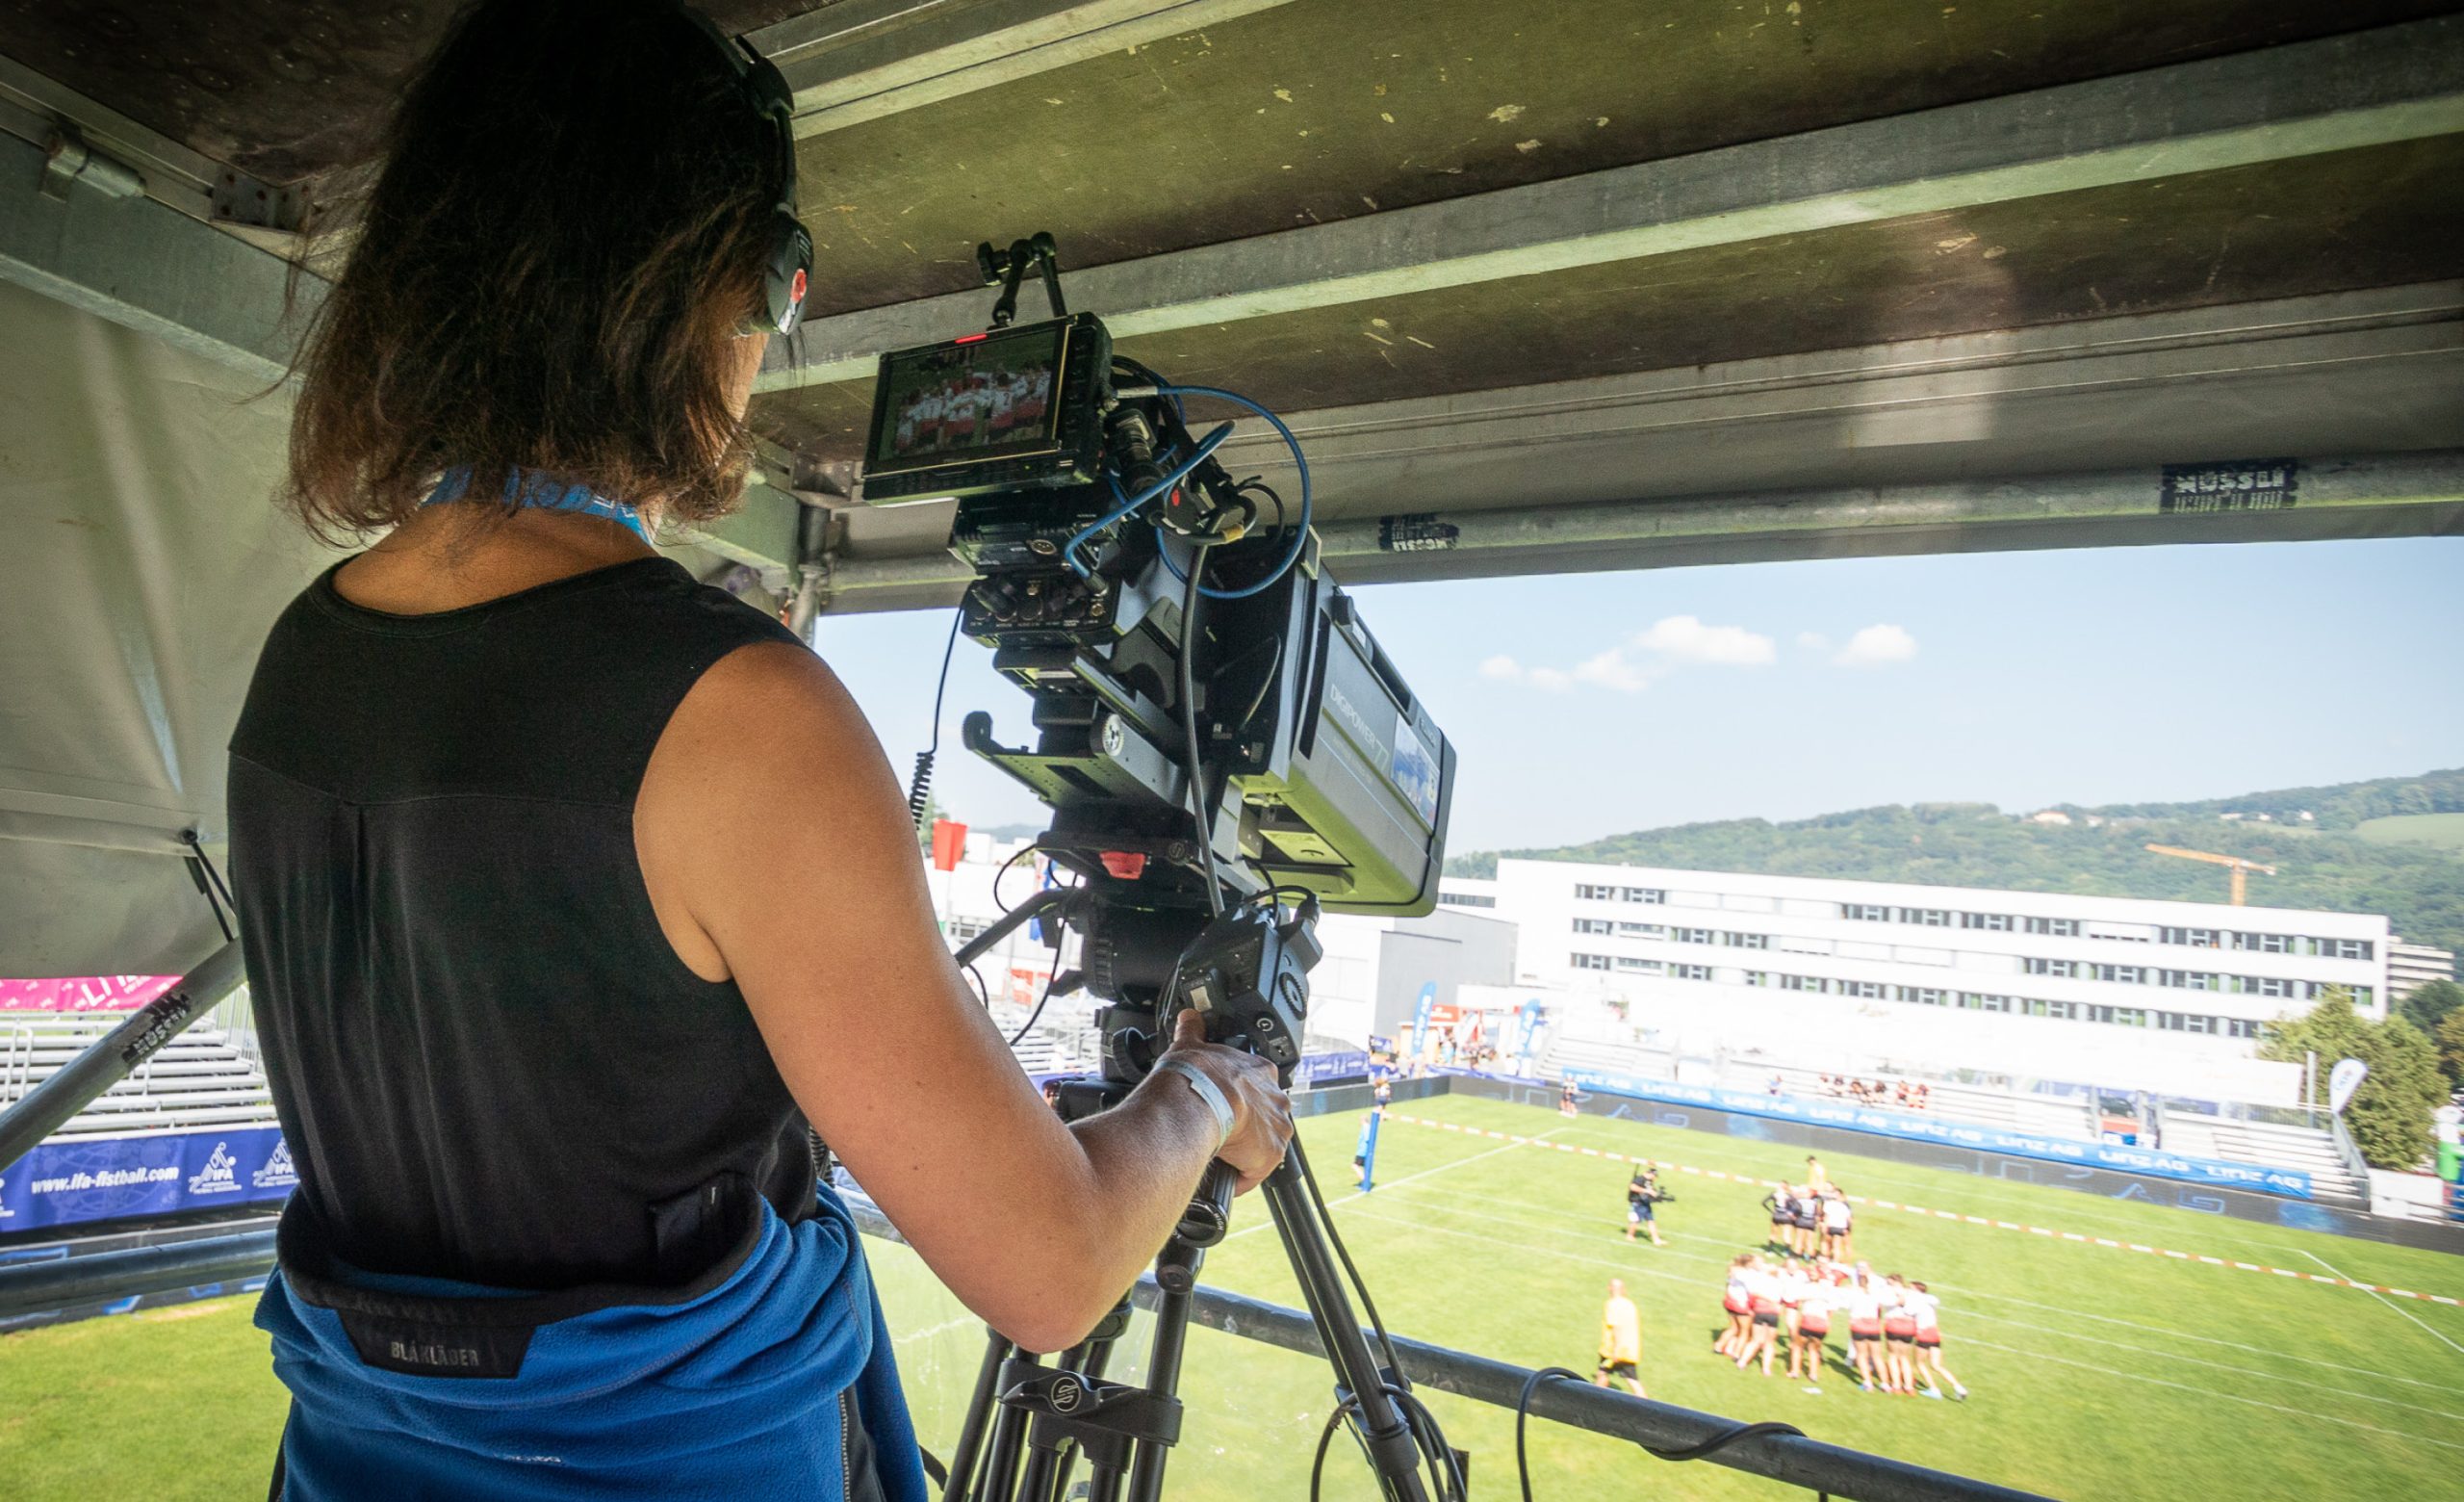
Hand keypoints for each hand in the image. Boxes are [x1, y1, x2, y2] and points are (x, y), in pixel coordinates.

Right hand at [1161, 1008, 1293, 1192]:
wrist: (1197, 1100)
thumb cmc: (1194, 1075)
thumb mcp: (1191, 1045)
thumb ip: (1192, 1030)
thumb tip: (1189, 1016)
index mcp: (1260, 1072)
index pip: (1258, 1087)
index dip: (1242, 1098)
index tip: (1228, 1106)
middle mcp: (1276, 1099)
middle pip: (1266, 1117)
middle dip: (1247, 1127)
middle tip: (1221, 1133)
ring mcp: (1277, 1128)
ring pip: (1264, 1145)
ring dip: (1245, 1153)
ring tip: (1220, 1157)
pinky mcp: (1271, 1155)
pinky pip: (1255, 1172)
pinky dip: (1239, 1177)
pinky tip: (1222, 1177)